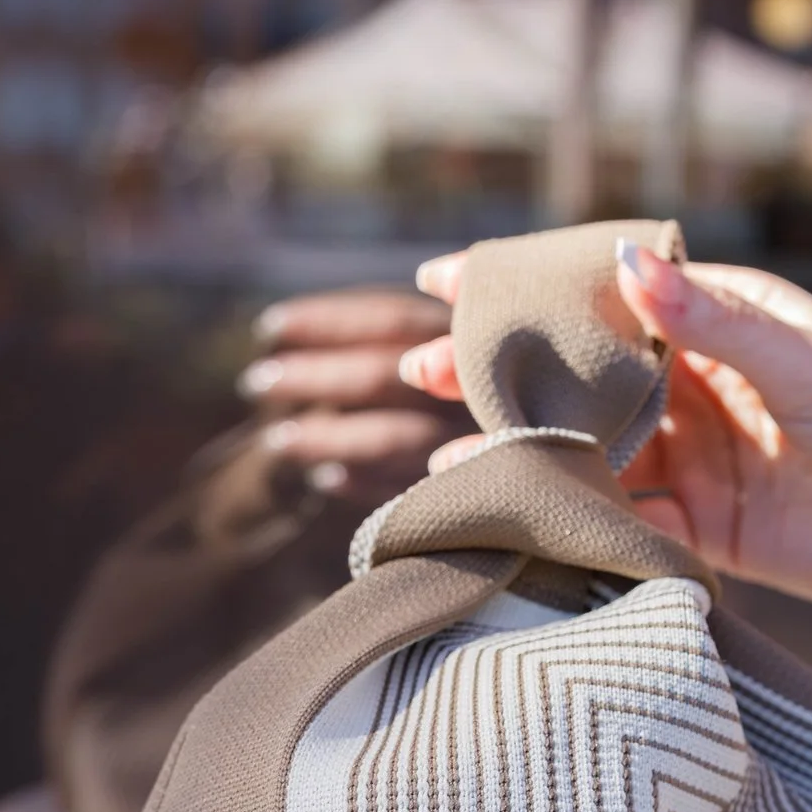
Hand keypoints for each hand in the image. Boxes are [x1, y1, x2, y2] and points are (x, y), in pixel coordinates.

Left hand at [239, 286, 470, 504]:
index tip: (267, 326)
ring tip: (275, 441)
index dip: (327, 321)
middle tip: (255, 383)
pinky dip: (365, 485)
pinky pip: (412, 490)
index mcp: (477, 330)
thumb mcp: (447, 343)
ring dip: (328, 438)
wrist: (555, 460)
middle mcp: (487, 381)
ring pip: (394, 437)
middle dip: (314, 377)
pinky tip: (326, 480)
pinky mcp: (486, 493)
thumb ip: (390, 333)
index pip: (391, 318)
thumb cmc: (479, 382)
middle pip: (384, 374)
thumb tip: (278, 332)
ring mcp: (488, 438)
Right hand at [399, 245, 811, 657]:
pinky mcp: (706, 527)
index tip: (453, 274)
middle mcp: (704, 383)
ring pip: (593, 443)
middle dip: (506, 365)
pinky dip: (573, 512)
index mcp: (730, 320)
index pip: (614, 289)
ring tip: (448, 451)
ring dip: (525, 443)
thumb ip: (717, 323)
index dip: (535, 282)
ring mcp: (700, 456)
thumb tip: (630, 264)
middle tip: (422, 363)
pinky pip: (625, 516)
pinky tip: (515, 506)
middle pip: (587, 367)